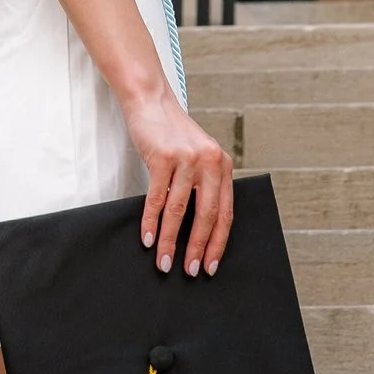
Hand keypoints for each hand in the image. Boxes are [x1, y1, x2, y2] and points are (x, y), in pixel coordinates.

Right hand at [125, 83, 233, 276]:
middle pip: (207, 214)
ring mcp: (187, 158)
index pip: (225, 212)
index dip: (218, 242)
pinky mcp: (163, 155)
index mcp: (223, 165)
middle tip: (190, 271)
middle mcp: (210, 161)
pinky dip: (151, 221)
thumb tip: (199, 230)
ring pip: (180, 210)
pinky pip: (156, 197)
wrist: (151, 101)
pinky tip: (147, 238)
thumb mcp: (197, 157)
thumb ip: (203, 184)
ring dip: (170, 240)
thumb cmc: (172, 135)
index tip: (210, 266)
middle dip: (198, 247)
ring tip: (164, 262)